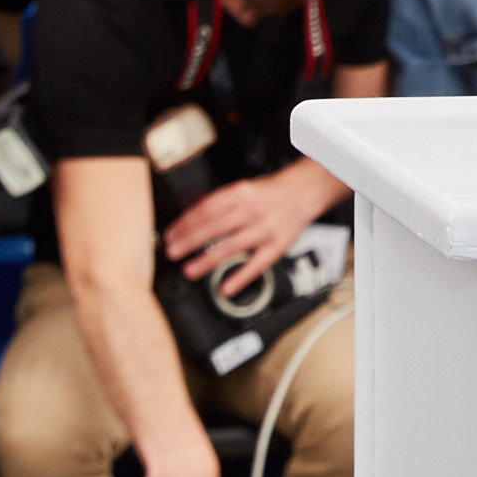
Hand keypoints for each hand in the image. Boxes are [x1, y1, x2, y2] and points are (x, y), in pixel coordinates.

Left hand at [162, 164, 330, 296]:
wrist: (304, 192)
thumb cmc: (269, 193)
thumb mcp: (242, 189)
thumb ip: (218, 203)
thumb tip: (189, 216)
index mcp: (241, 193)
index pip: (207, 209)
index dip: (185, 223)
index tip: (171, 235)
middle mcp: (253, 210)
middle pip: (216, 227)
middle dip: (190, 241)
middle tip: (173, 253)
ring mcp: (266, 229)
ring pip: (233, 246)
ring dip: (208, 260)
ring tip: (190, 270)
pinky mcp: (278, 245)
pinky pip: (258, 264)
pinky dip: (241, 277)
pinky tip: (226, 287)